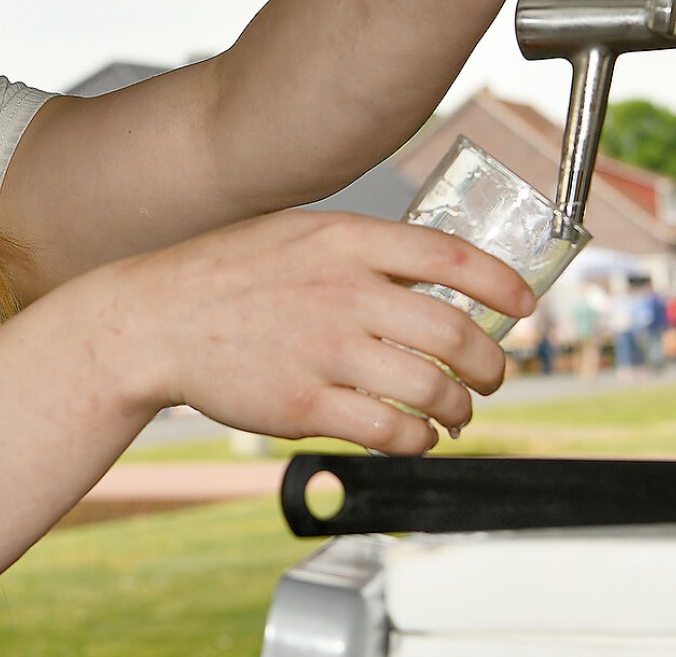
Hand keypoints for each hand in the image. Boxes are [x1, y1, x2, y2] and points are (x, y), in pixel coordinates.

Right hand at [126, 210, 535, 455]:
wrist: (151, 320)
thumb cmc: (223, 276)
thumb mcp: (292, 236)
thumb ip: (358, 252)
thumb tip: (431, 280)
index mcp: (341, 241)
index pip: (450, 256)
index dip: (502, 284)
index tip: (524, 306)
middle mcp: (339, 291)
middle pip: (456, 333)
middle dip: (490, 365)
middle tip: (489, 376)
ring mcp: (321, 349)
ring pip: (432, 388)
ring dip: (459, 408)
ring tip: (454, 412)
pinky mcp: (301, 404)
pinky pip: (390, 431)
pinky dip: (418, 439)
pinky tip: (414, 435)